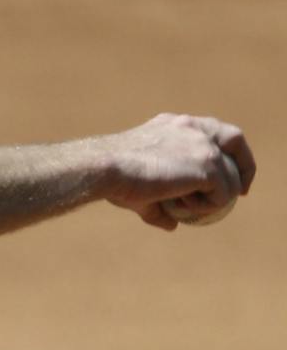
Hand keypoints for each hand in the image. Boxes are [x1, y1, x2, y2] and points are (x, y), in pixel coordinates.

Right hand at [102, 114, 255, 229]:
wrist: (105, 169)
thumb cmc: (113, 177)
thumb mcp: (140, 186)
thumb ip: (160, 204)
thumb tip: (172, 225)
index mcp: (176, 124)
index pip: (213, 131)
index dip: (224, 153)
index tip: (226, 176)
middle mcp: (193, 127)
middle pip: (235, 141)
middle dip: (243, 166)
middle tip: (240, 193)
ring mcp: (204, 145)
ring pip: (229, 178)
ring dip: (211, 200)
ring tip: (177, 206)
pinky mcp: (208, 166)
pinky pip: (222, 195)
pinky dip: (205, 208)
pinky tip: (177, 207)